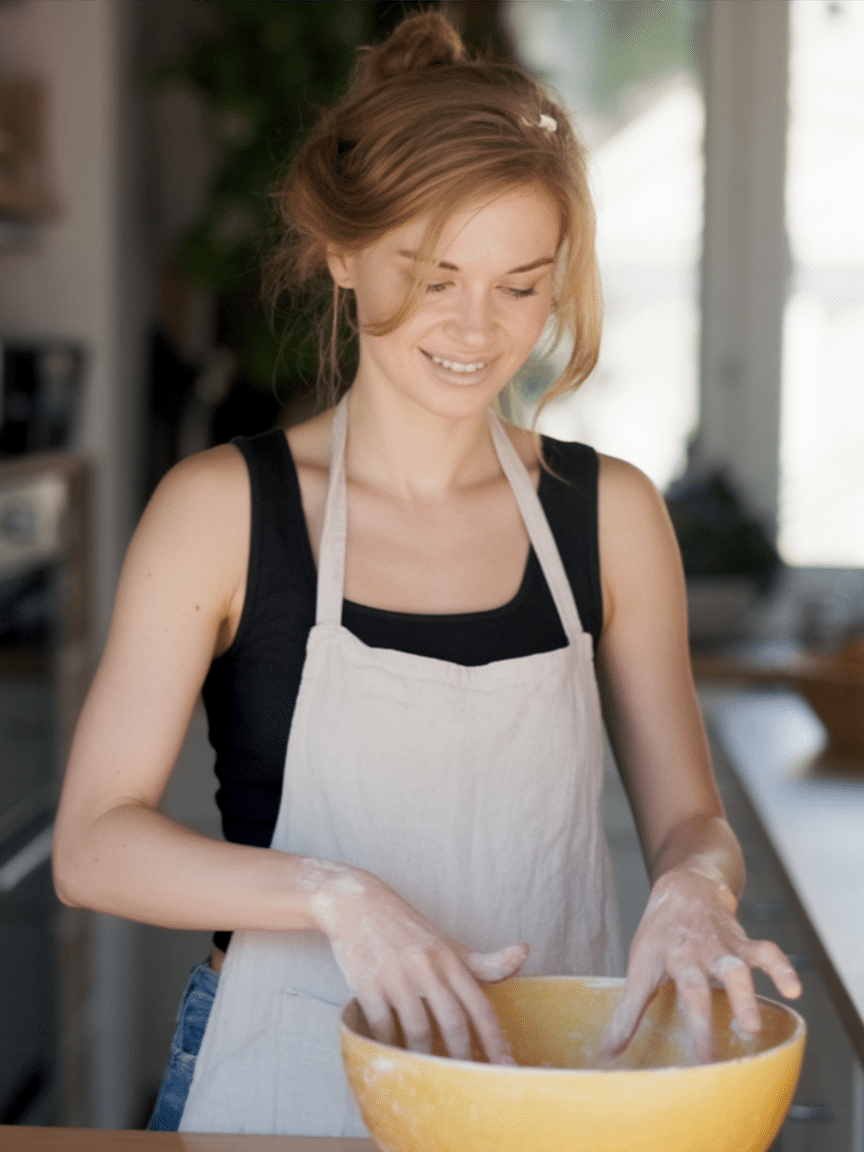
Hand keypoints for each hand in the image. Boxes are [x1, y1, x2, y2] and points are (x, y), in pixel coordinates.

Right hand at [305, 861, 528, 1061]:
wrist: (358, 903)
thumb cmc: (409, 930)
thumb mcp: (448, 944)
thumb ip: (484, 962)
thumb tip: (525, 953)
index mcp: (450, 960)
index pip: (479, 1006)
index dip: (495, 1039)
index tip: (506, 1067)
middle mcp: (427, 967)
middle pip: (452, 1022)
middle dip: (463, 1057)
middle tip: (468, 1085)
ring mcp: (397, 976)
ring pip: (418, 1029)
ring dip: (425, 1058)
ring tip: (430, 1078)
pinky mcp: (368, 984)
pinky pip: (383, 1026)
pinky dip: (390, 1046)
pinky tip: (394, 1058)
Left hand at [602, 869, 801, 1062]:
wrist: (686, 888)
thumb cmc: (661, 935)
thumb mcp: (640, 965)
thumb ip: (629, 1011)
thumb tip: (608, 1051)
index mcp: (661, 960)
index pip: (648, 994)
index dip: (638, 1023)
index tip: (637, 1054)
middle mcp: (691, 954)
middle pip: (697, 986)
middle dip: (702, 1021)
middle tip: (709, 1057)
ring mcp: (720, 947)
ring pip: (735, 968)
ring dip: (743, 997)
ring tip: (752, 1029)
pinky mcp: (744, 943)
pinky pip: (767, 953)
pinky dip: (781, 968)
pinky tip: (793, 990)